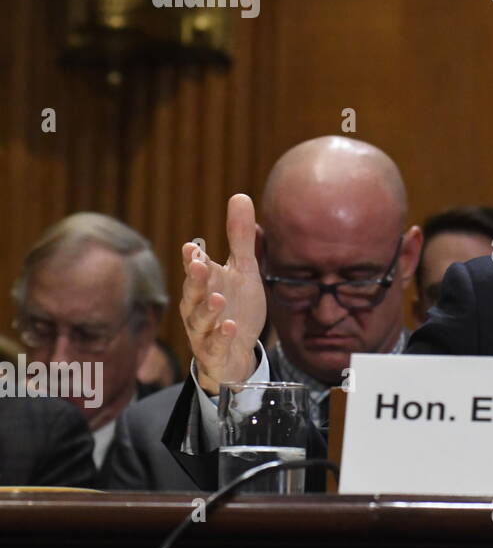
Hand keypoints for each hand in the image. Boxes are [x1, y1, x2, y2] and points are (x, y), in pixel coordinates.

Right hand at [179, 194, 266, 394]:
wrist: (238, 351)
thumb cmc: (237, 306)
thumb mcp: (244, 270)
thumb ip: (241, 237)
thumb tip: (240, 195)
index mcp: (205, 283)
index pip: (197, 268)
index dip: (194, 259)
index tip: (193, 247)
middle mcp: (198, 306)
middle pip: (192, 291)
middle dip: (195, 279)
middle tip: (200, 264)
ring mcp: (203, 330)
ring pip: (199, 319)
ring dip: (207, 309)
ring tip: (217, 298)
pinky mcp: (213, 352)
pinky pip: (214, 345)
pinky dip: (220, 336)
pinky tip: (230, 327)